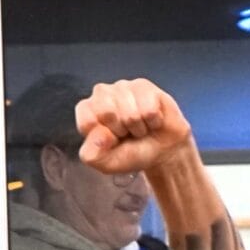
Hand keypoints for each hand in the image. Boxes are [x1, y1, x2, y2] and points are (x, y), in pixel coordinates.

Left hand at [76, 79, 193, 176]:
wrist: (162, 151)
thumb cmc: (132, 154)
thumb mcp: (107, 164)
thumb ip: (93, 155)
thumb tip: (100, 135)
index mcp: (87, 111)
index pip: (87, 121)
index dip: (104, 137)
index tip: (113, 140)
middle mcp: (101, 94)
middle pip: (107, 113)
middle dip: (121, 130)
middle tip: (127, 133)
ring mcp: (122, 87)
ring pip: (130, 113)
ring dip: (138, 127)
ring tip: (140, 127)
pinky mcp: (143, 86)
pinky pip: (149, 109)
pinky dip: (153, 122)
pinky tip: (151, 120)